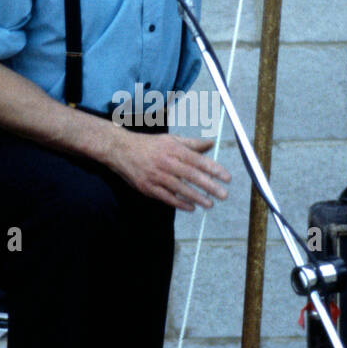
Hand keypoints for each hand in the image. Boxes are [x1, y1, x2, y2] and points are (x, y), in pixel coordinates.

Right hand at [108, 131, 231, 211]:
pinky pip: (166, 197)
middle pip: (191, 175)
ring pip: (180, 188)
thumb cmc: (149, 145)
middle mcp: (166, 162)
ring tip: (209, 204)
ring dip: (196, 197)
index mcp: (173, 149)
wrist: (120, 149)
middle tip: (223, 194)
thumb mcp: (170, 140)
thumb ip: (192, 144)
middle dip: (209, 186)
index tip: (227, 178)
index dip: (214, 169)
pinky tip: (191, 207)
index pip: (198, 160)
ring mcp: (156, 175)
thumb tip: (211, 143)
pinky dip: (179, 203)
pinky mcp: (147, 187)